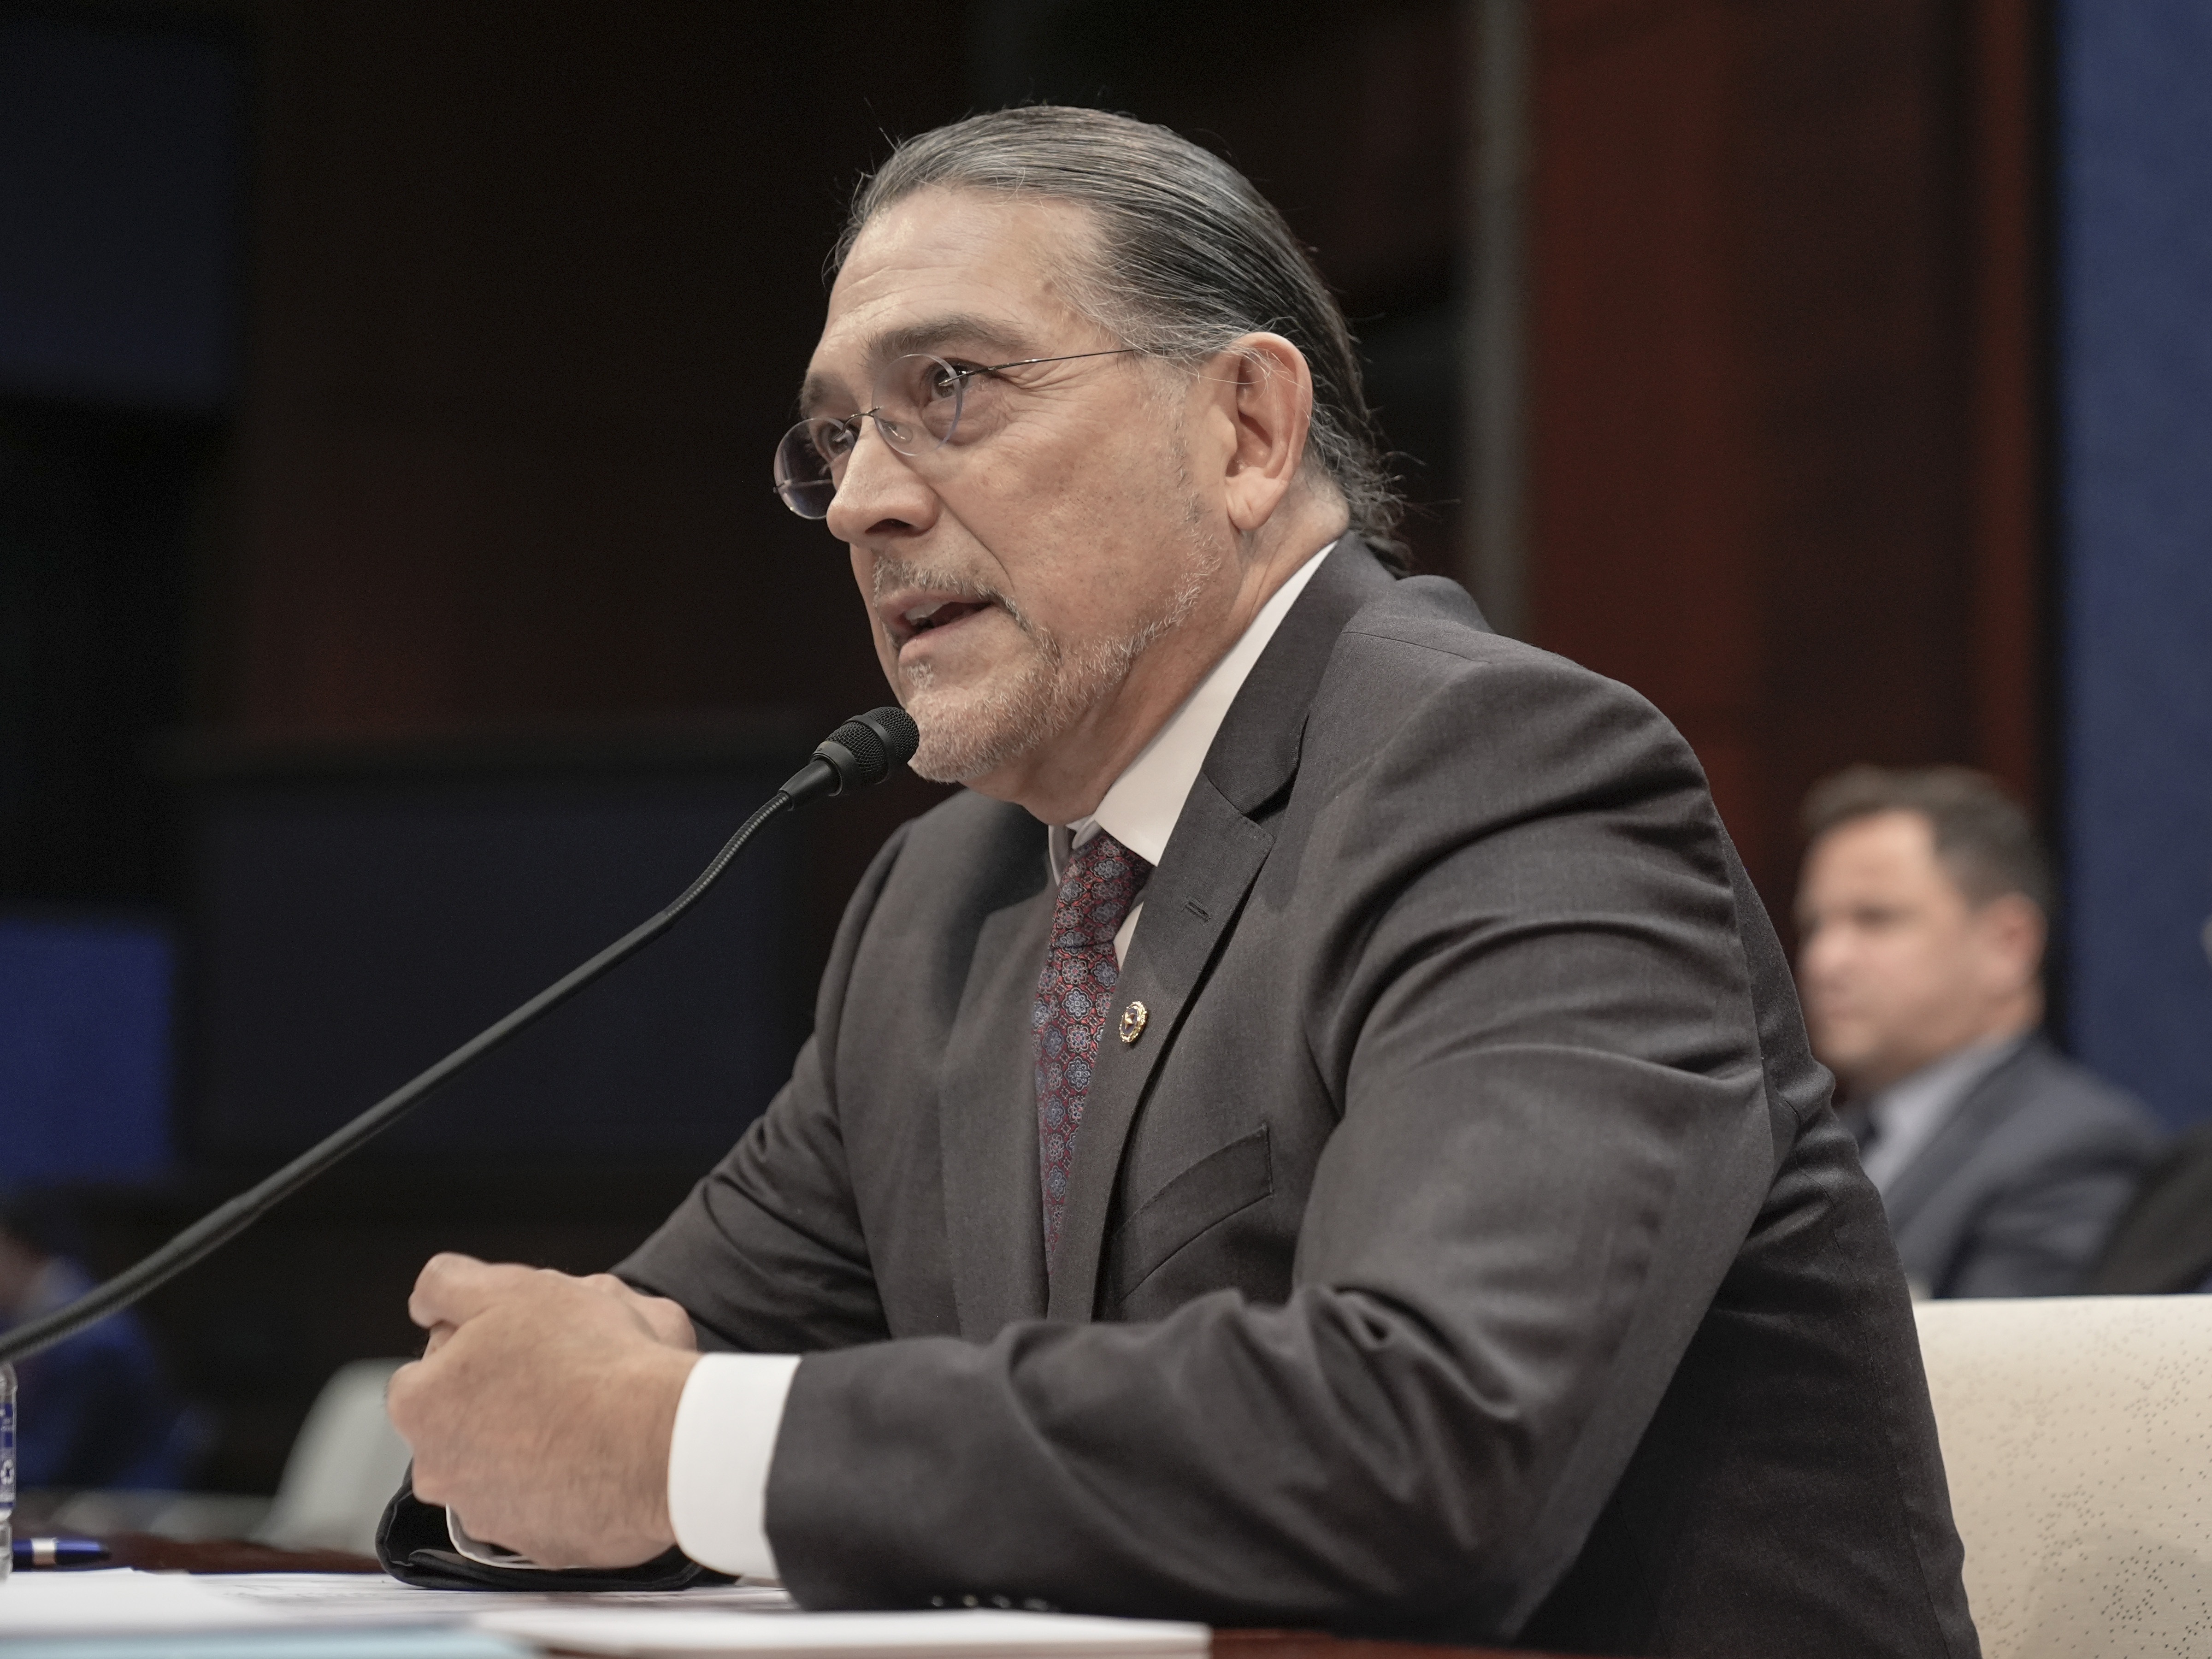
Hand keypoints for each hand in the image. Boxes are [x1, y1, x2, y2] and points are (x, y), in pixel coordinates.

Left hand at [387, 1253, 700, 1568]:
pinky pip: (547, 1508)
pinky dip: (568, 1484)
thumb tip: (427, 1299)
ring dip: (534, 1443)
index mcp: (422, 1405)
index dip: (478, 1344)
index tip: (525, 1338)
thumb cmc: (592, 1359)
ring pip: (504, 1467)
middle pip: (464, 1421)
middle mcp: (439, 1471)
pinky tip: (604, 1454)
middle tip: (563, 1370)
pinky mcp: (541, 1547)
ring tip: (591, 1413)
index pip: (429, 1369)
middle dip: (502, 1398)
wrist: (662, 1440)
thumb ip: (451, 1284)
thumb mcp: (517, 1286)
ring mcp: (489, 1516)